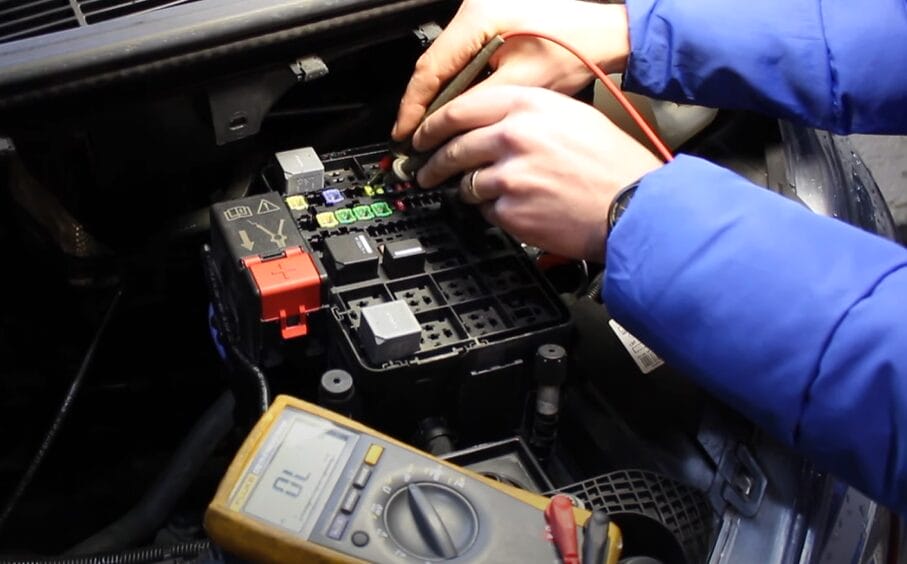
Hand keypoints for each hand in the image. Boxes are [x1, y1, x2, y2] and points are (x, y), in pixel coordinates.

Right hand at [392, 0, 630, 140]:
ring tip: (433, 129)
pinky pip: (462, 56)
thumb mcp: (520, 85)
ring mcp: (481, 14)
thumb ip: (476, 105)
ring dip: (440, 96)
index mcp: (477, 19)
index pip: (430, 68)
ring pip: (446, 62)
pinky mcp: (492, 22)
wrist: (605, 33)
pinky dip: (457, 83)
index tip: (405, 133)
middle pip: (434, 65)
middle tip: (415, 139)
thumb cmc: (575, 49)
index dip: (414, 107)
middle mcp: (474, 10)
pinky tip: (457, 107)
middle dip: (424, 105)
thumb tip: (446, 128)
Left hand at [413, 85, 662, 261]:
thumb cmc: (615, 166)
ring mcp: (509, 175)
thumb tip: (492, 124)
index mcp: (529, 106)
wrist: (633, 208)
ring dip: (469, 190)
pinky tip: (519, 209)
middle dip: (433, 163)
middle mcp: (514, 136)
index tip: (422, 135)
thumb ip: (528, 115)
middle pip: (454, 147)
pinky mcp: (510, 210)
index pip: (461, 108)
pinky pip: (486, 211)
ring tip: (486, 194)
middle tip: (425, 172)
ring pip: (466, 182)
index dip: (434, 124)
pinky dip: (496, 212)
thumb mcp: (573, 118)